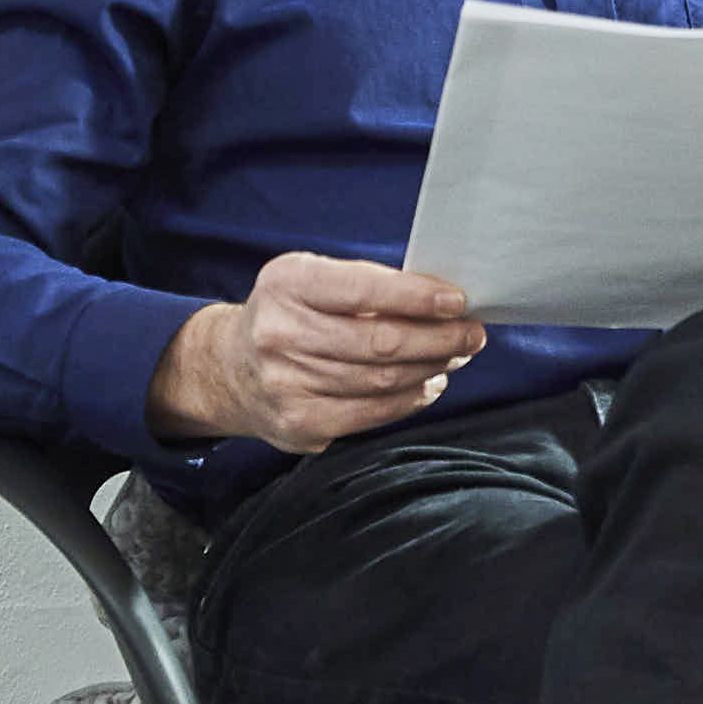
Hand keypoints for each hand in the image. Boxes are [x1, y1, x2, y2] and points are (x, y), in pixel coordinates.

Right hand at [150, 252, 489, 451]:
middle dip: (439, 338)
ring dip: (431, 368)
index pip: (363, 289)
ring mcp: (286, 383)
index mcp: (287, 283)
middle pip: (380, 342)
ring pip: (382, 381)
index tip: (457, 301)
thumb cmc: (290, 314)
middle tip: (472, 334)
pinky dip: (410, 399)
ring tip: (454, 356)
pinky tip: (427, 383)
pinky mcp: (299, 423)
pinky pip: (372, 413)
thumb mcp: (311, 280)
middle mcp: (279, 333)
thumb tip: (443, 302)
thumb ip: (366, 285)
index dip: (417, 297)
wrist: (230, 369)